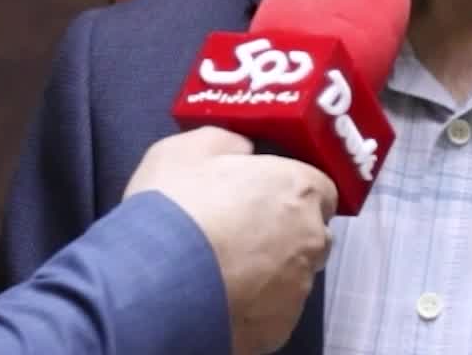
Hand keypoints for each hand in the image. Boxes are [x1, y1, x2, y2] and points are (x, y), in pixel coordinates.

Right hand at [124, 127, 337, 354]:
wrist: (152, 282)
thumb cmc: (175, 206)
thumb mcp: (189, 148)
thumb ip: (229, 142)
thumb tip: (243, 149)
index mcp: (300, 188)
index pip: (319, 188)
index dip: (289, 191)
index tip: (260, 195)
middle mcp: (312, 238)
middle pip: (310, 232)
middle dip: (284, 231)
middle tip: (239, 232)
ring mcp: (298, 288)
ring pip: (293, 275)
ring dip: (269, 270)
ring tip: (221, 269)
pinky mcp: (279, 329)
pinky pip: (273, 311)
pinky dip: (253, 304)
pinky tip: (219, 296)